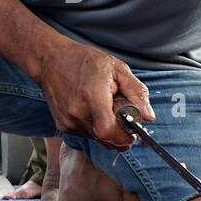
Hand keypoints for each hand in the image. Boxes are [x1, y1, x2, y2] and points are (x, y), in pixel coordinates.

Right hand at [35, 39, 153, 149]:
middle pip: (106, 140)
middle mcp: (78, 113)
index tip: (133, 130)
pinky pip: (87, 135)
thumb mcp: (117, 69)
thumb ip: (136, 93)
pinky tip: (91, 109)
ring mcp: (68, 122)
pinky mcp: (63, 126)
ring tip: (104, 107)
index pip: (109, 132)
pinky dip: (94, 127)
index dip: (125, 137)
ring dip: (107, 130)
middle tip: (122, 116)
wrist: (51, 61)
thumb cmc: (85, 61)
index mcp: (92, 97)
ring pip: (98, 139)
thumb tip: (149, 117)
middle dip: (120, 134)